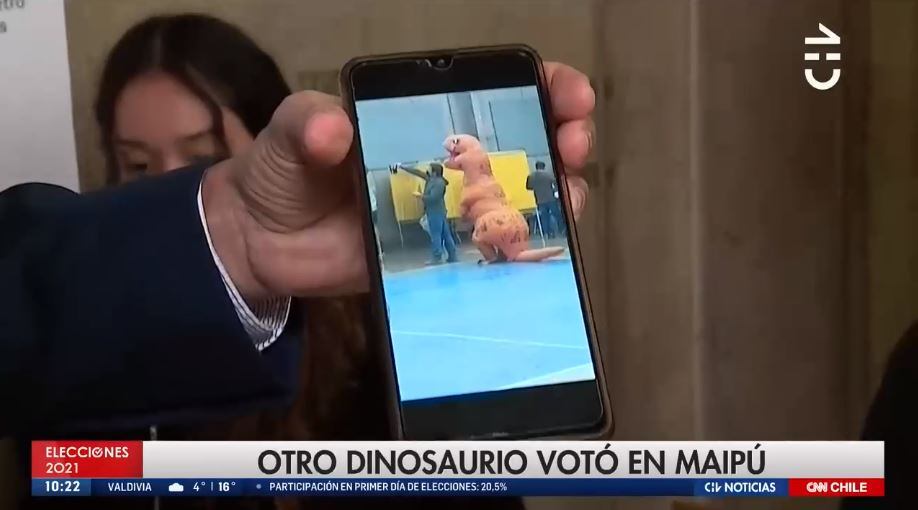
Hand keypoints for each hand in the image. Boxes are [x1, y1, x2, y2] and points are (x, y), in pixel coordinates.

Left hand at [203, 63, 595, 301]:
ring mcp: (452, 211)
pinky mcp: (445, 257)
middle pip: (527, 144)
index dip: (540, 86)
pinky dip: (525, 246)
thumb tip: (332, 129)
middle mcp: (450, 162)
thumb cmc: (281, 172)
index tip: (562, 90)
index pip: (496, 94)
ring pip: (525, 197)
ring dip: (560, 191)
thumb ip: (308, 124)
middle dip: (564, 135)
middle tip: (572, 140)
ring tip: (568, 192)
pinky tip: (540, 244)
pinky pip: (496, 251)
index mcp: (422, 119)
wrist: (262, 245)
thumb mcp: (291, 135)